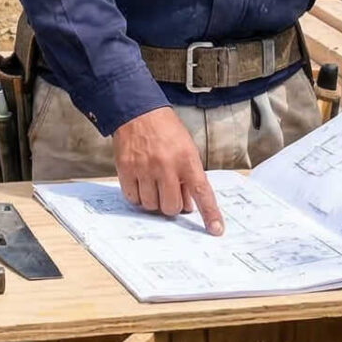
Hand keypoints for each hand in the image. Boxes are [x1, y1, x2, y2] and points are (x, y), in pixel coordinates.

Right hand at [112, 107, 221, 234]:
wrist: (138, 112)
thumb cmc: (166, 131)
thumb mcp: (187, 148)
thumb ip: (189, 176)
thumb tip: (190, 205)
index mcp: (186, 160)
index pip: (201, 192)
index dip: (210, 214)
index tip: (215, 230)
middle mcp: (166, 166)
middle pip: (172, 207)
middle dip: (172, 205)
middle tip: (169, 192)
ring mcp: (144, 168)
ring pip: (151, 205)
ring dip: (154, 201)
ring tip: (154, 184)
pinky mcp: (126, 169)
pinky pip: (133, 198)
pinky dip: (138, 197)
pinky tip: (141, 184)